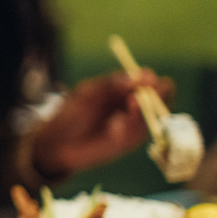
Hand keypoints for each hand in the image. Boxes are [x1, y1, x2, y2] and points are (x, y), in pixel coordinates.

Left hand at [31, 70, 174, 178]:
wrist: (58, 142)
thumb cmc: (71, 114)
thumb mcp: (88, 94)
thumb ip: (111, 85)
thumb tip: (139, 75)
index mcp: (123, 88)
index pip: (145, 80)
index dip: (149, 78)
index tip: (149, 77)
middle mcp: (133, 104)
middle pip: (157, 97)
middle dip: (157, 94)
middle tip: (151, 90)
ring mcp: (133, 124)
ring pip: (151, 115)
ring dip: (143, 110)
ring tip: (131, 103)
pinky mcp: (129, 142)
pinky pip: (139, 133)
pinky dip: (130, 128)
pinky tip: (117, 126)